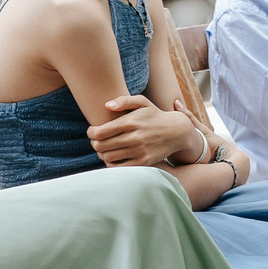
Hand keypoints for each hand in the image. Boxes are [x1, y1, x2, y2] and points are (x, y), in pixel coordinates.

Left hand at [87, 95, 201, 166]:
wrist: (176, 132)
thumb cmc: (154, 115)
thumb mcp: (143, 102)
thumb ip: (124, 100)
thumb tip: (107, 105)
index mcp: (131, 122)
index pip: (100, 132)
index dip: (91, 133)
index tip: (92, 131)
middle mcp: (134, 138)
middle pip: (101, 146)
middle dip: (94, 143)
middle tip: (96, 141)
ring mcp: (138, 151)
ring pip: (107, 157)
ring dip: (101, 153)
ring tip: (104, 148)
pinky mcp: (143, 162)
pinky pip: (118, 167)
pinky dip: (111, 163)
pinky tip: (113, 156)